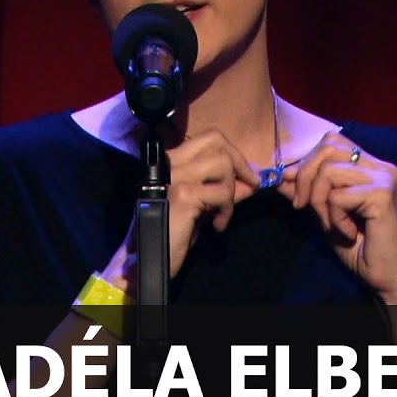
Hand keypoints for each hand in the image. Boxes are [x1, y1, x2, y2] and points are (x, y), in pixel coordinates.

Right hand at [102, 129, 261, 294]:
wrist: (146, 258)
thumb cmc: (169, 233)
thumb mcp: (201, 206)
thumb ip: (222, 189)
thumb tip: (250, 181)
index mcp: (171, 161)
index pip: (209, 138)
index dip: (234, 153)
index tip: (246, 176)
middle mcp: (170, 162)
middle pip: (217, 140)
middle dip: (240, 163)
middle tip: (248, 187)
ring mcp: (175, 176)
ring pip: (222, 163)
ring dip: (231, 189)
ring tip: (222, 213)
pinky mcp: (182, 195)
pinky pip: (221, 193)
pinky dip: (226, 210)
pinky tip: (216, 226)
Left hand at [280, 132, 396, 304]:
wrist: (385, 276)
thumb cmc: (358, 246)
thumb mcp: (324, 213)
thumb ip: (307, 190)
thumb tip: (281, 173)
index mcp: (371, 165)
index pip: (331, 141)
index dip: (306, 162)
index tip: (296, 192)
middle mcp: (382, 166)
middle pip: (327, 147)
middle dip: (305, 177)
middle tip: (303, 207)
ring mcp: (385, 178)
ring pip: (328, 172)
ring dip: (319, 202)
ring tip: (332, 223)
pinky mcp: (382, 195)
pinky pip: (337, 197)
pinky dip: (334, 218)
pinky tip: (349, 233)